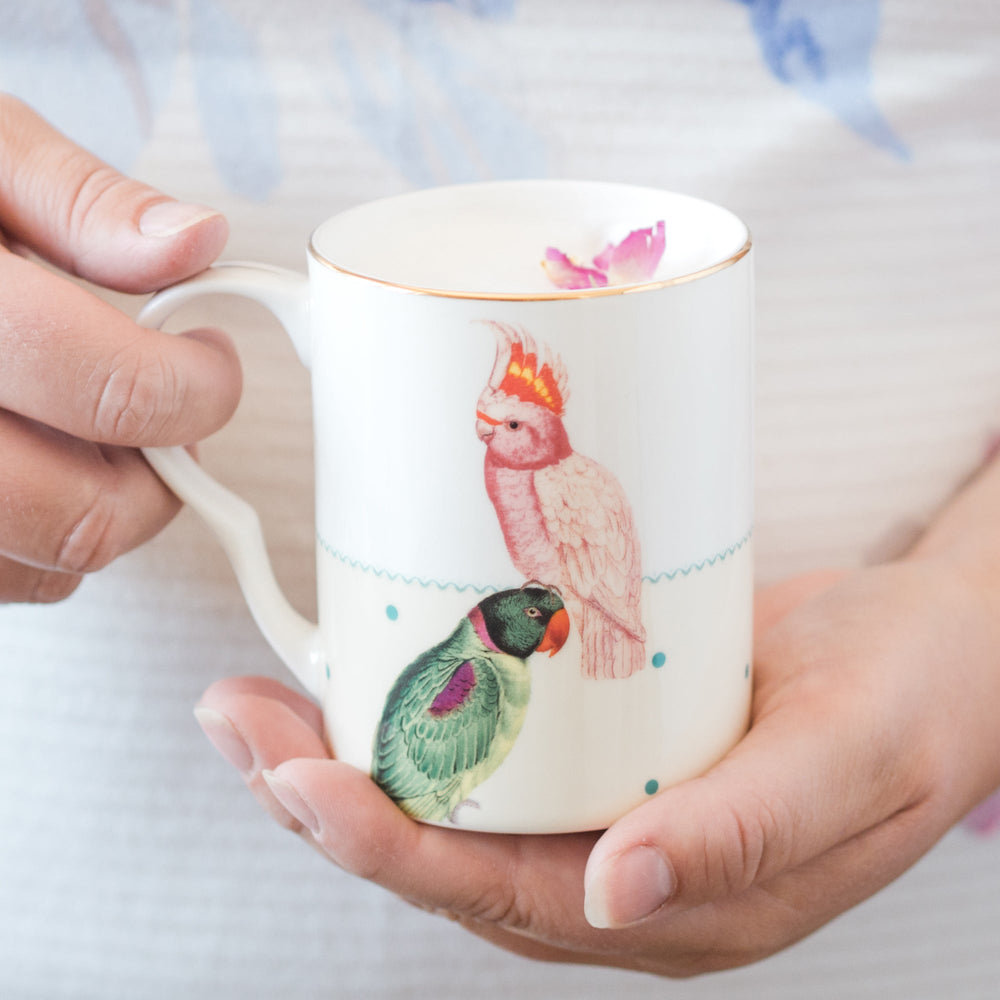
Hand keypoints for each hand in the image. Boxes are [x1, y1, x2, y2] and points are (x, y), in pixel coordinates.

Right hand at [0, 94, 240, 602]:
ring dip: (106, 510)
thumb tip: (194, 243)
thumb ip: (83, 203)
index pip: (104, 388)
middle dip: (162, 478)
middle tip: (171, 418)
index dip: (195, 389)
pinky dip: (45, 541)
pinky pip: (4, 581)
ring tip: (97, 432)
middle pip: (77, 517)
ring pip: (44, 566)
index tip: (211, 365)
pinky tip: (37, 461)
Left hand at [195, 465, 999, 976]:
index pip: (508, 895)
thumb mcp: (852, 759)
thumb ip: (747, 830)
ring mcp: (608, 805)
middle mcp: (625, 867)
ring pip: (453, 804)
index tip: (306, 787)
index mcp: (683, 903)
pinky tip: (361, 677)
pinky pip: (491, 746)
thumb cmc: (911, 699)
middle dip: (332, 801)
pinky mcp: (604, 743)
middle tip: (242, 727)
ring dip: (352, 758)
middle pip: (450, 853)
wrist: (934, 648)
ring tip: (260, 708)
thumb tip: (620, 891)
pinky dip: (418, 716)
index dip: (398, 850)